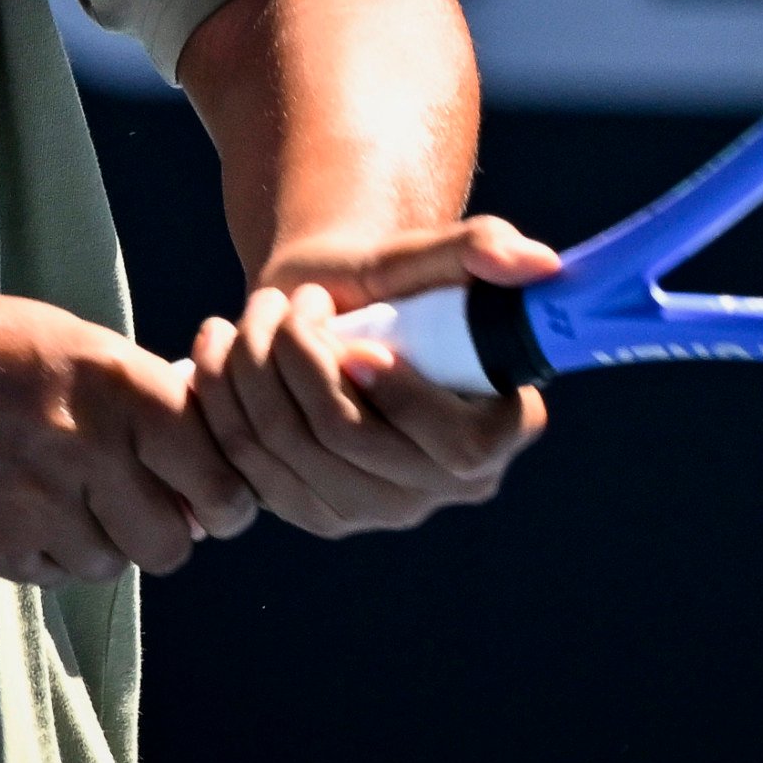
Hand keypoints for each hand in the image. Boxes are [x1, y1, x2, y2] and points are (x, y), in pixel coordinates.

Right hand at [0, 284, 257, 585]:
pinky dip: (67, 554)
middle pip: (177, 532)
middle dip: (181, 524)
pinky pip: (66, 574)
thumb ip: (127, 389)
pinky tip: (38, 513)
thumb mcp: (55, 336)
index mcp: (105, 378)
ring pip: (122, 561)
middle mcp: (81, 445)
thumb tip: (191, 445)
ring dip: (118, 540)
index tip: (219, 486)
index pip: (209, 454)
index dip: (224, 479)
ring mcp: (37, 505)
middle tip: (166, 507)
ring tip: (85, 501)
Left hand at [187, 216, 557, 537]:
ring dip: (255, 364)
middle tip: (295, 300)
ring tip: (261, 313)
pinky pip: (245, 467)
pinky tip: (224, 348)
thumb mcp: (429, 255)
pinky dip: (223, 398)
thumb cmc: (390, 279)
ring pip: (288, 448)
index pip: (459, 449)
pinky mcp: (310, 513)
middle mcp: (442, 489)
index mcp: (495, 434)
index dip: (402, 396)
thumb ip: (481, 249)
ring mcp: (374, 511)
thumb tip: (538, 264)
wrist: (324, 306)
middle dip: (303, 355)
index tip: (358, 342)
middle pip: (351, 442)